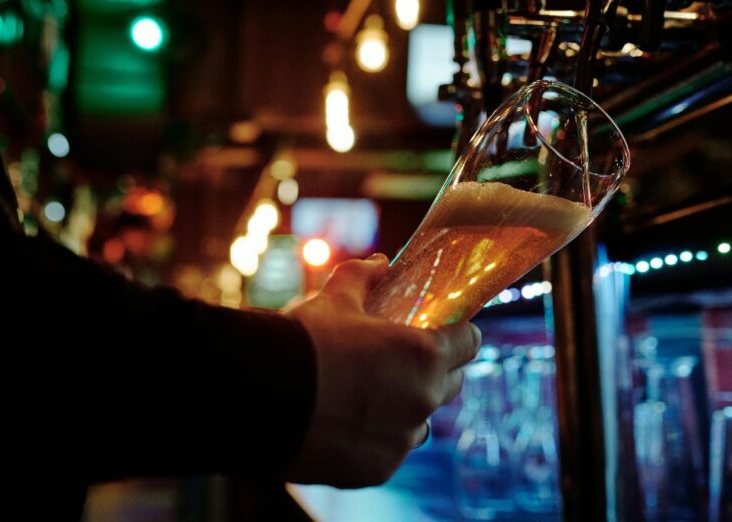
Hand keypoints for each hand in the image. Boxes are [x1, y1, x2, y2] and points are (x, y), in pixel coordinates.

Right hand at [284, 254, 480, 487]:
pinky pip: (392, 450)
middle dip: (436, 369)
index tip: (444, 331)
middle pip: (453, 383)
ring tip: (375, 394)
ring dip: (410, 406)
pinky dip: (380, 437)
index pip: (470, 342)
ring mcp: (402, 439)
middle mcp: (423, 399)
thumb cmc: (304, 342)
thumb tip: (379, 263)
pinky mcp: (379, 469)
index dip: (458, 334)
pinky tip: (350, 423)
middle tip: (405, 359)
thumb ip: (363, 277)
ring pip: (423, 421)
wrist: (261, 397)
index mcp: (424, 354)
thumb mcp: (335, 299)